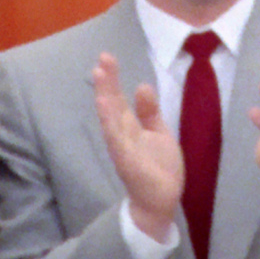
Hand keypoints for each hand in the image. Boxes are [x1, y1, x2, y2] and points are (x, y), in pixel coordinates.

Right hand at [93, 52, 185, 241]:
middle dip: (107, 82)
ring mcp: (122, 147)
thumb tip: (141, 85)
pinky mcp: (126, 161)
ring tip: (99, 76)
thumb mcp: (158, 133)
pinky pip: (116, 140)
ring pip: (110, 119)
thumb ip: (149, 112)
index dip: (113, 78)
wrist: (161, 201)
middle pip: (112, 103)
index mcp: (130, 126)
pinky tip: (105, 107)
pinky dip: (110, 124)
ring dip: (104, 97)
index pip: (119, 98)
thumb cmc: (158, 167)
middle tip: (102, 58)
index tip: (106, 57)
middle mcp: (122, 134)